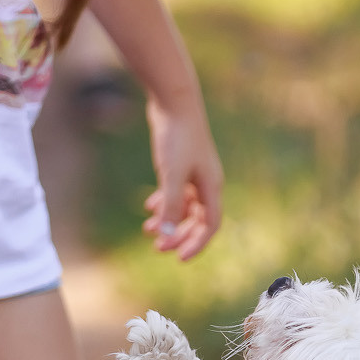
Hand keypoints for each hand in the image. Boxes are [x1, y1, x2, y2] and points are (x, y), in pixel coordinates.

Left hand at [141, 96, 222, 261]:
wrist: (174, 101)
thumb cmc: (177, 138)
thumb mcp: (173, 176)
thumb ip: (172, 207)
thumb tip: (168, 236)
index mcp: (212, 187)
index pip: (211, 225)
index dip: (197, 243)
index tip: (179, 258)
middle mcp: (206, 182)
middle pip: (197, 220)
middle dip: (179, 235)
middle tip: (158, 248)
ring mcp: (194, 173)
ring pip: (184, 206)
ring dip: (168, 220)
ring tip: (147, 230)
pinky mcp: (181, 163)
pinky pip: (175, 192)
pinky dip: (164, 202)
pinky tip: (148, 206)